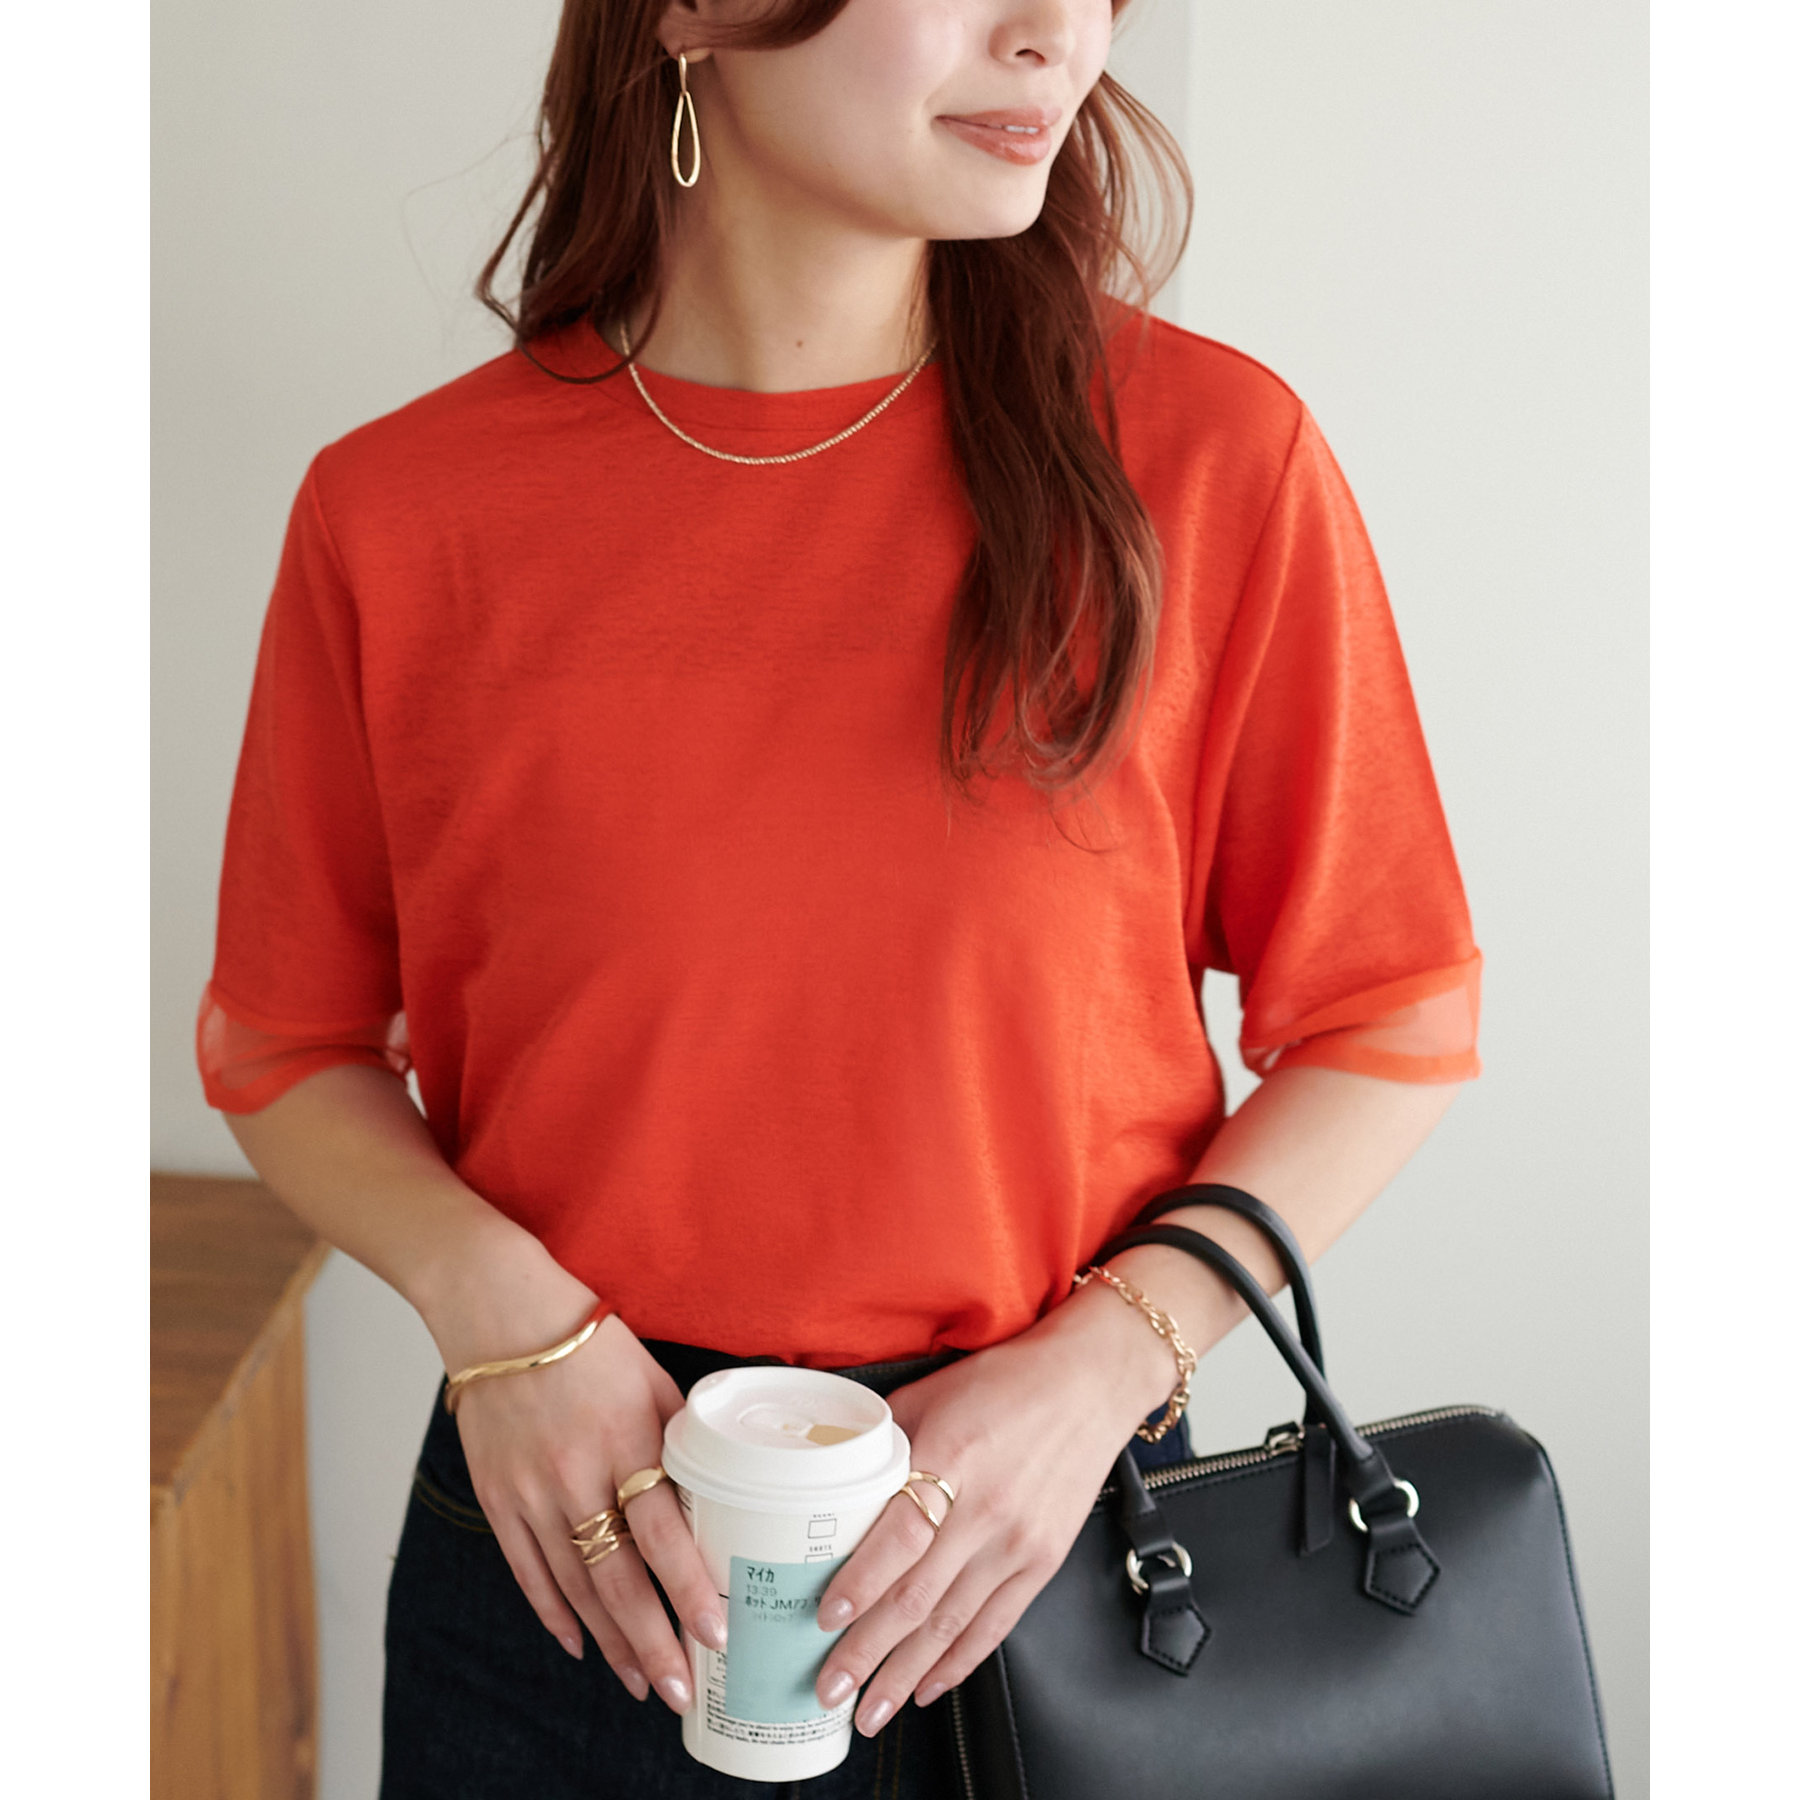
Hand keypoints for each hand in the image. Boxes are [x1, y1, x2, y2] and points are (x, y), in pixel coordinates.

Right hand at [420, 1228, 723, 1716]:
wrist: (502, 1314)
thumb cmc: (591, 1341)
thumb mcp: (653, 1379)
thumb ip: (680, 1438)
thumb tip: (720, 1489)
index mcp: (627, 1439)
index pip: (662, 1531)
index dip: (689, 1589)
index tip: (716, 1633)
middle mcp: (576, 1473)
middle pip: (617, 1576)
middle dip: (653, 1641)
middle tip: (681, 1691)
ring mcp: (530, 1490)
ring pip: (573, 1586)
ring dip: (611, 1641)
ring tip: (641, 1683)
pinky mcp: (498, 1497)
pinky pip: (527, 1570)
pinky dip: (555, 1614)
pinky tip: (582, 1645)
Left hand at [809, 1298, 1168, 1734]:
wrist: (1090, 1384)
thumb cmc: (1005, 1381)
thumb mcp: (932, 1392)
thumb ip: (885, 1440)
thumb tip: (833, 1475)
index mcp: (952, 1455)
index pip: (899, 1535)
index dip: (860, 1584)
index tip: (823, 1620)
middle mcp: (987, 1507)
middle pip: (918, 1594)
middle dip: (868, 1651)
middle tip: (828, 1690)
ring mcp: (1019, 1541)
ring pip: (952, 1623)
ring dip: (906, 1674)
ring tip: (869, 1711)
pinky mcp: (1043, 1561)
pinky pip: (996, 1624)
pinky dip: (959, 1662)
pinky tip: (928, 1687)